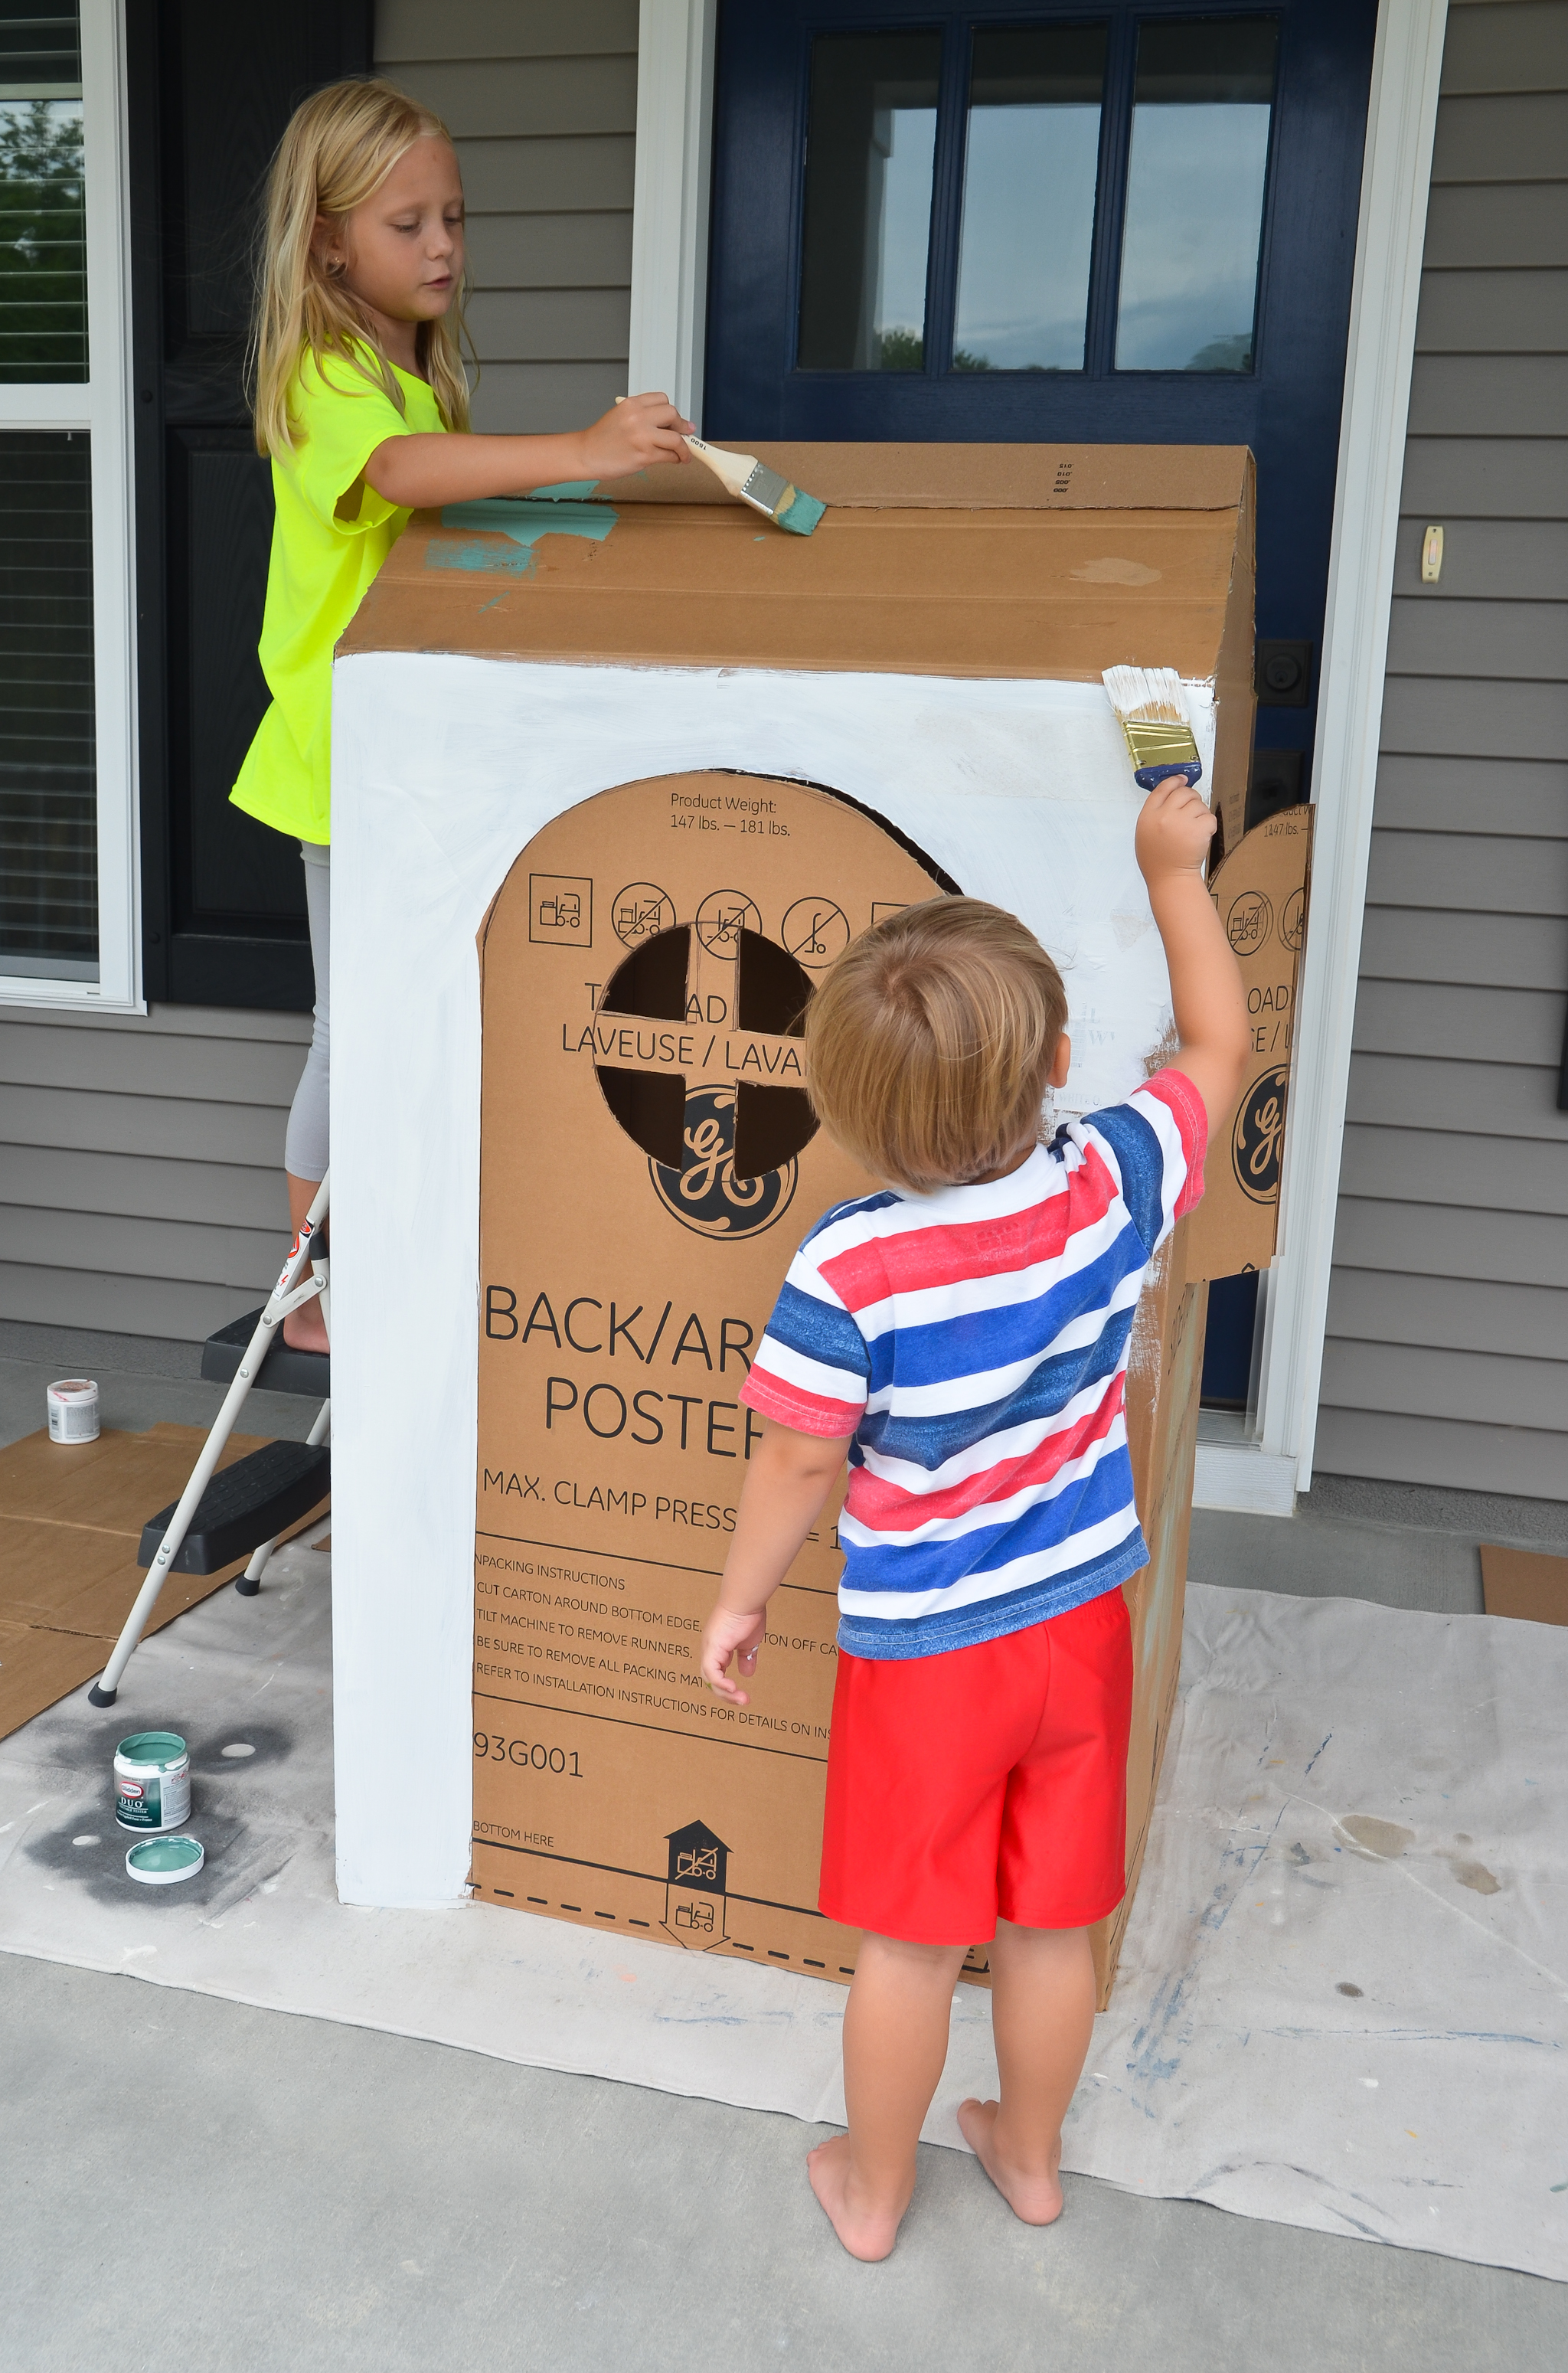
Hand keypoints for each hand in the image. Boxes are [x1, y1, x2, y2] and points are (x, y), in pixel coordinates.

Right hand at [577, 391, 692, 477]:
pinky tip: (674, 459)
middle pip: (672, 414)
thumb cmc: (602, 439)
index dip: (671, 411)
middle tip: (685, 433)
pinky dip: (676, 458)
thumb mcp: (621, 415)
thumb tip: (668, 423)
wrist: (586, 454)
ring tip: (684, 453)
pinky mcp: (644, 455)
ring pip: (676, 438)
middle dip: (681, 425)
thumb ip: (642, 415)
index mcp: (632, 404)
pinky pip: (669, 455)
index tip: (675, 421)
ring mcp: (642, 436)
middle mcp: (638, 417)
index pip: (662, 400)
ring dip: (684, 447)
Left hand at [700, 1602, 766, 1705]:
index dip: (728, 1687)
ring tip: (742, 1699)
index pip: (717, 1674)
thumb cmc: (748, 1615)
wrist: (745, 1601)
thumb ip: (747, 1657)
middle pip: (711, 1680)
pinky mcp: (712, 1649)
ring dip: (726, 1693)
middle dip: (727, 1695)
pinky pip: (712, 1673)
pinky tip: (733, 1688)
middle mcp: (710, 1650)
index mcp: (718, 1649)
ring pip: (710, 1680)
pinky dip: (721, 1683)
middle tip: (744, 1701)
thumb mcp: (750, 1642)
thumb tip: (747, 1673)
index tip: (742, 1694)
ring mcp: (709, 1649)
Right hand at [1135, 777, 1216, 888]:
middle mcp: (1164, 815)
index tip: (1182, 779)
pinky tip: (1201, 836)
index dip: (1174, 781)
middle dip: (1191, 798)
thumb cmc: (1157, 860)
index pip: (1162, 788)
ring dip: (1200, 814)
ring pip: (1199, 804)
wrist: (1169, 878)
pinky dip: (1209, 825)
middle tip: (1192, 810)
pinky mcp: (1198, 829)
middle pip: (1183, 792)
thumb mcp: (1145, 833)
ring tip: (1193, 830)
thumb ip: (1155, 813)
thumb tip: (1171, 795)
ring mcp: (1181, 822)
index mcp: (1148, 816)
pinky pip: (1209, 817)